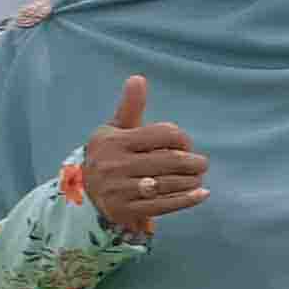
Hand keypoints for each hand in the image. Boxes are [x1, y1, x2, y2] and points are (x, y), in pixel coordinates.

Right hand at [79, 76, 205, 235]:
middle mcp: (114, 165)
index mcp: (114, 141)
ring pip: (168, 183)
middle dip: (192, 162)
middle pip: (169, 160)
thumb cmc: (110, 154)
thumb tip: (138, 78)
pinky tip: (202, 194)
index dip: (182, 138)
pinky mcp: (126, 210)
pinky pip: (163, 205)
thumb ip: (130, 107)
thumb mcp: (115, 129)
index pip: (163, 134)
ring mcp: (119, 190)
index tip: (185, 144)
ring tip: (198, 177)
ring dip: (191, 180)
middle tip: (202, 163)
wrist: (86, 193)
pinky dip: (187, 200)